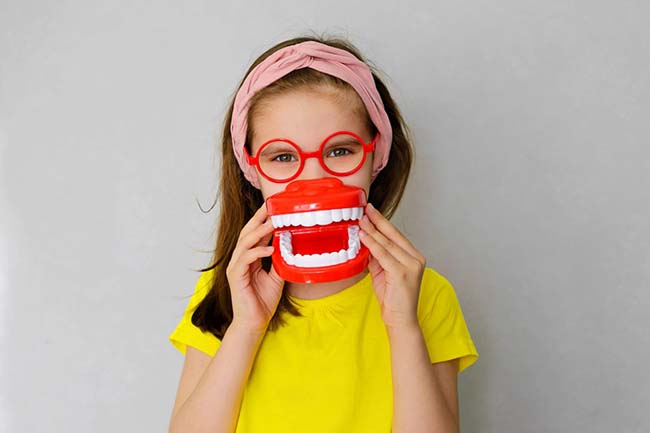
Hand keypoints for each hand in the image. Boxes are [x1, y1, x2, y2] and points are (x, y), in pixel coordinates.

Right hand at [226, 202, 284, 334]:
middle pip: (247, 232)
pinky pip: (245, 259)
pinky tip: (270, 249)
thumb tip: (290, 245)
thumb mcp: (277, 276)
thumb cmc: (263, 301)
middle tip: (270, 206)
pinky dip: (258, 252)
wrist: (254, 322)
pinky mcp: (235, 276)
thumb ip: (280, 260)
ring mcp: (236, 267)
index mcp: (249, 257)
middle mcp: (240, 259)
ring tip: (273, 223)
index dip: (264, 220)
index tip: (275, 207)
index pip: (255, 234)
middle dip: (259, 218)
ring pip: (245, 242)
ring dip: (259, 231)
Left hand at [358, 203, 426, 330]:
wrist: (400, 320)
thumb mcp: (383, 272)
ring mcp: (411, 266)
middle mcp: (416, 259)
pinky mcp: (402, 273)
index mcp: (414, 257)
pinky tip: (364, 236)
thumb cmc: (393, 298)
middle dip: (377, 221)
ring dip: (372, 231)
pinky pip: (384, 255)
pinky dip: (372, 244)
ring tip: (361, 220)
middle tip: (365, 209)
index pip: (396, 235)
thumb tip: (364, 241)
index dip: (383, 222)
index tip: (371, 210)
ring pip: (387, 244)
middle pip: (393, 235)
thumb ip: (377, 257)